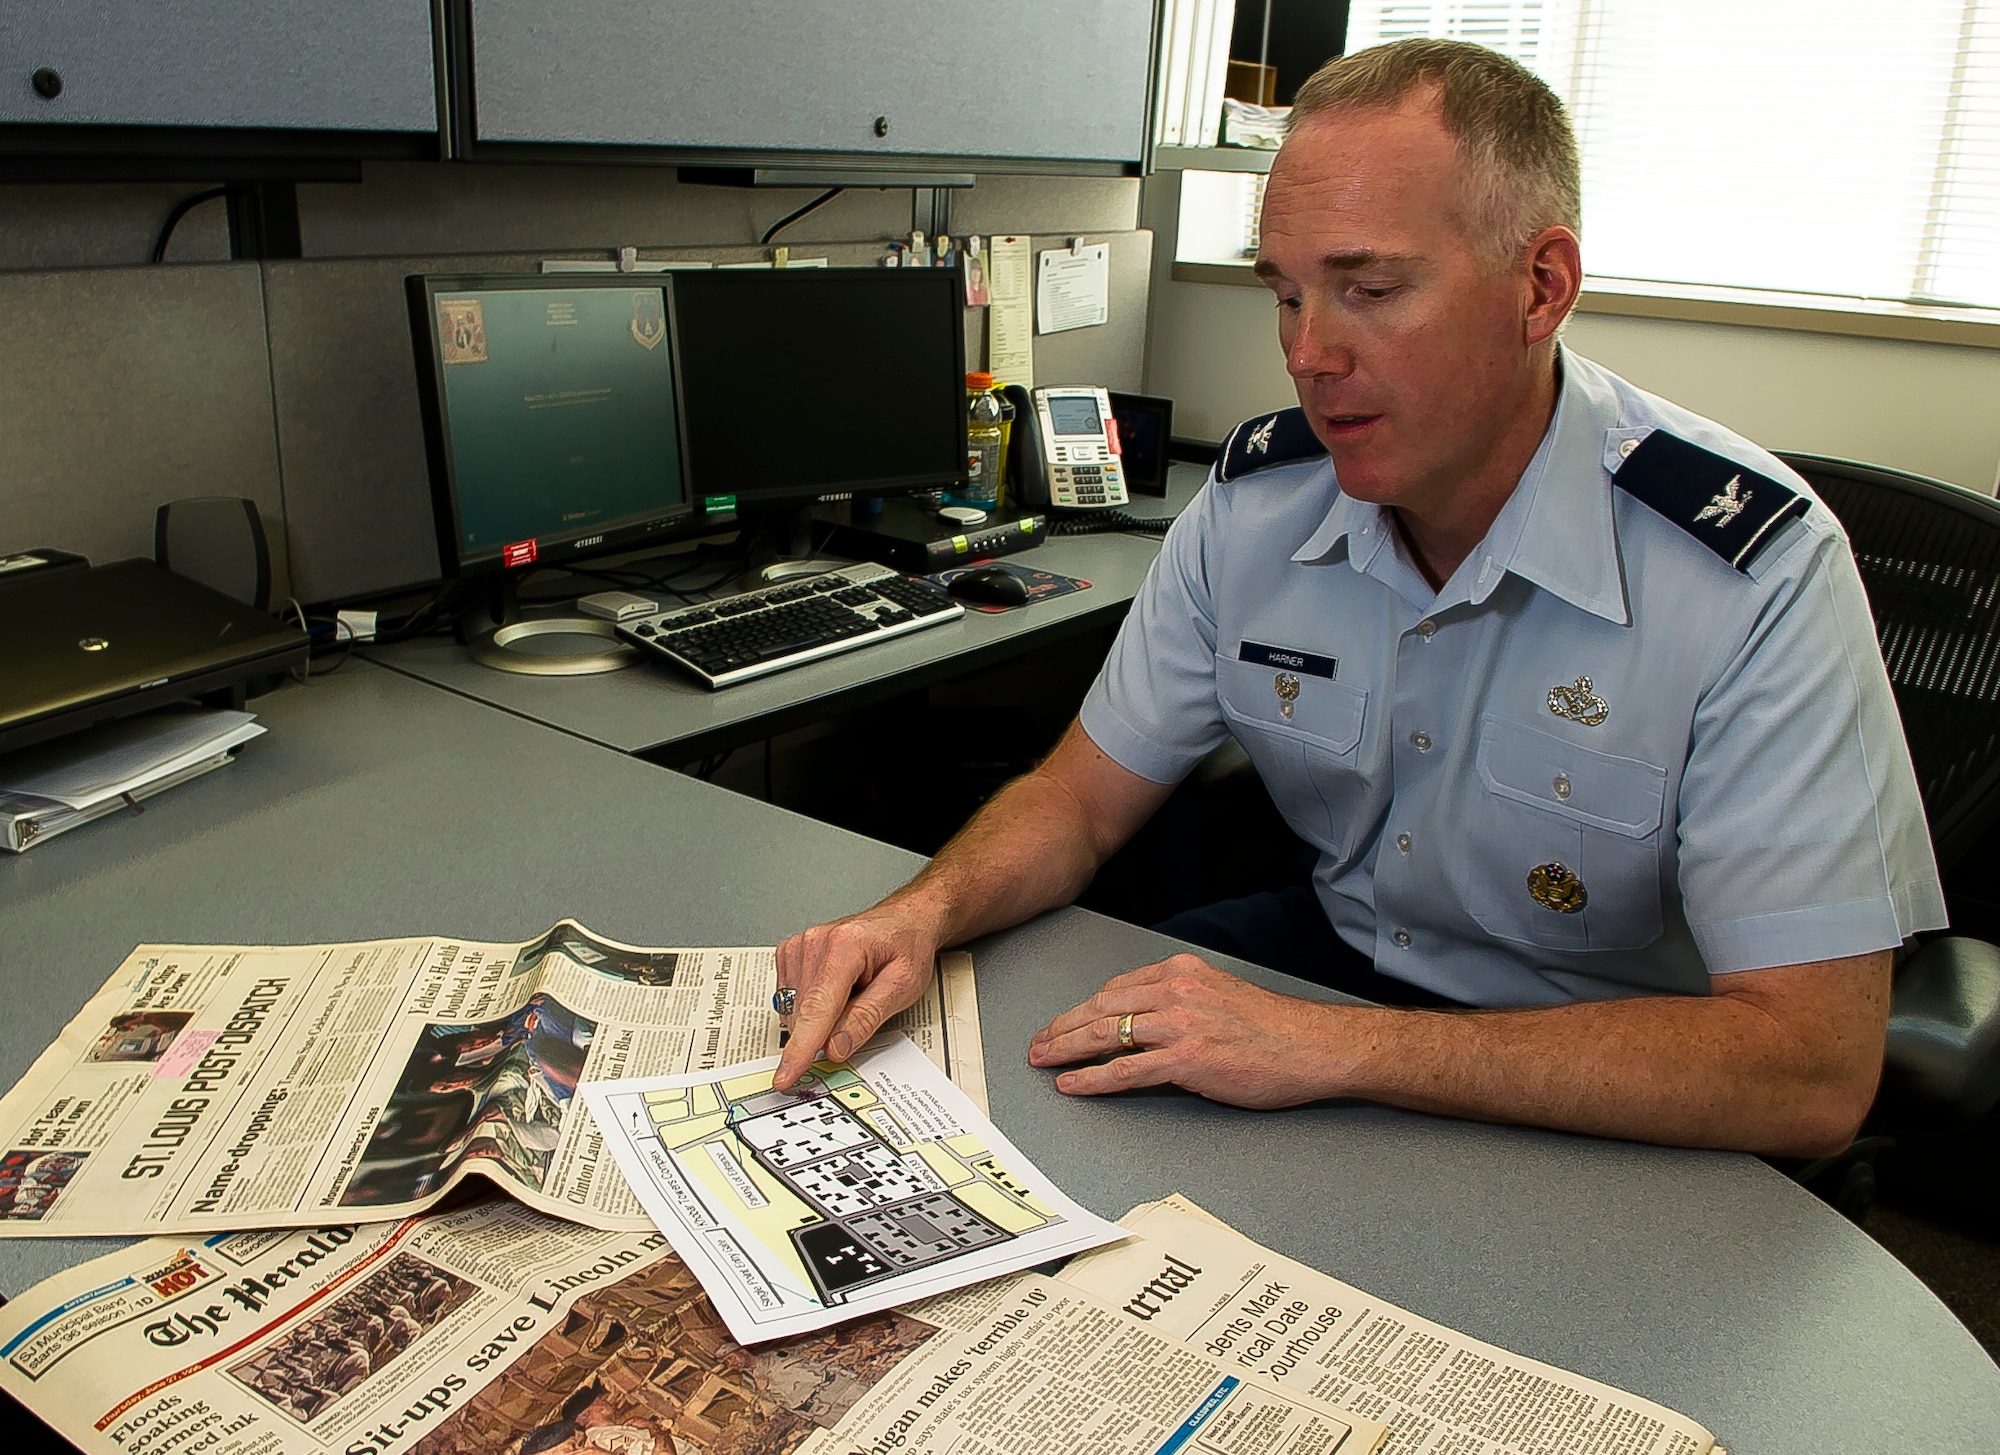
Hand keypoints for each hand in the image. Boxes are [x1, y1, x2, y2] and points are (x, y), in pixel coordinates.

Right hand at [772, 901, 942, 1088]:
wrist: (904, 921)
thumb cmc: (906, 947)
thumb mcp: (903, 987)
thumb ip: (866, 1018)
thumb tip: (834, 1048)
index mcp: (844, 946)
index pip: (816, 1009)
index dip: (800, 1049)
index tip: (786, 1075)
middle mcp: (814, 942)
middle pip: (804, 1014)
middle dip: (827, 1030)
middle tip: (862, 1007)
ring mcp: (799, 946)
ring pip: (794, 1011)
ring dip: (820, 1017)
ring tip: (852, 992)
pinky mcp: (790, 954)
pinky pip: (790, 1000)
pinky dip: (811, 1006)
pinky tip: (835, 990)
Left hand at [1027, 953, 1342, 1108]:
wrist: (1311, 1046)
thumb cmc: (1273, 1028)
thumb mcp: (1218, 995)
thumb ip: (1180, 1002)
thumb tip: (1144, 1023)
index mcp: (1181, 972)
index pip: (1115, 988)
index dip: (1082, 1008)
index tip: (1063, 1021)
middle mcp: (1175, 991)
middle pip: (1101, 1007)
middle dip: (1062, 1027)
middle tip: (1038, 1044)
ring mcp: (1179, 1024)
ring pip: (1106, 1034)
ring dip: (1067, 1050)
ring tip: (1044, 1062)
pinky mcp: (1186, 1059)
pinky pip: (1125, 1069)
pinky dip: (1092, 1078)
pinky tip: (1073, 1084)